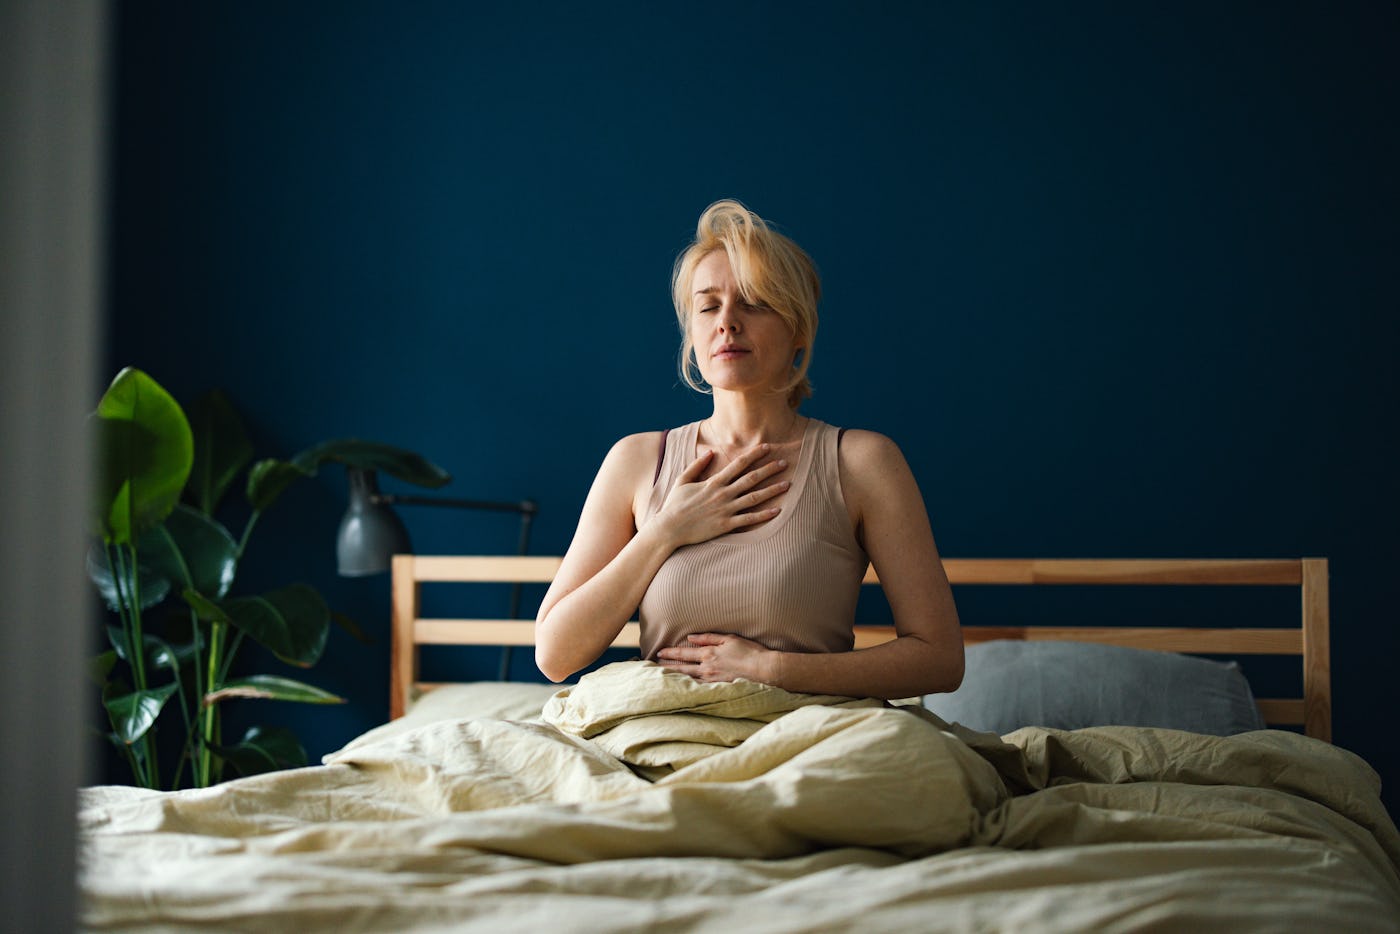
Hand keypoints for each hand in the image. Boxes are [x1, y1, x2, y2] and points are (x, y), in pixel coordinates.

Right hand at [653, 445, 788, 547]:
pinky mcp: (725, 525)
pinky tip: (777, 510)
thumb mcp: (683, 481)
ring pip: (754, 498)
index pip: (738, 464)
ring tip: (787, 484)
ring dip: (772, 490)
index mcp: (714, 482)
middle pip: (751, 478)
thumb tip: (710, 452)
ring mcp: (725, 510)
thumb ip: (697, 466)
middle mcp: (722, 494)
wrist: (669, 528)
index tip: (767, 447)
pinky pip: (749, 519)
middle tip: (784, 463)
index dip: (754, 455)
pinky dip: (764, 515)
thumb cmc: (675, 505)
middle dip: (769, 469)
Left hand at [655, 633, 774, 683]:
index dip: (670, 653)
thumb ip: (709, 638)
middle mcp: (707, 667)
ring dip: (674, 679)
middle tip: (652, 668)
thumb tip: (691, 637)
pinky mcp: (718, 689)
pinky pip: (698, 689)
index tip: (659, 653)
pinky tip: (680, 690)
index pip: (684, 653)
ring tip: (661, 679)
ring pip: (687, 679)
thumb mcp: (730, 638)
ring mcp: (712, 680)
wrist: (765, 670)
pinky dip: (687, 689)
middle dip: (666, 667)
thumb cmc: (750, 652)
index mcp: (709, 653)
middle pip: (682, 668)